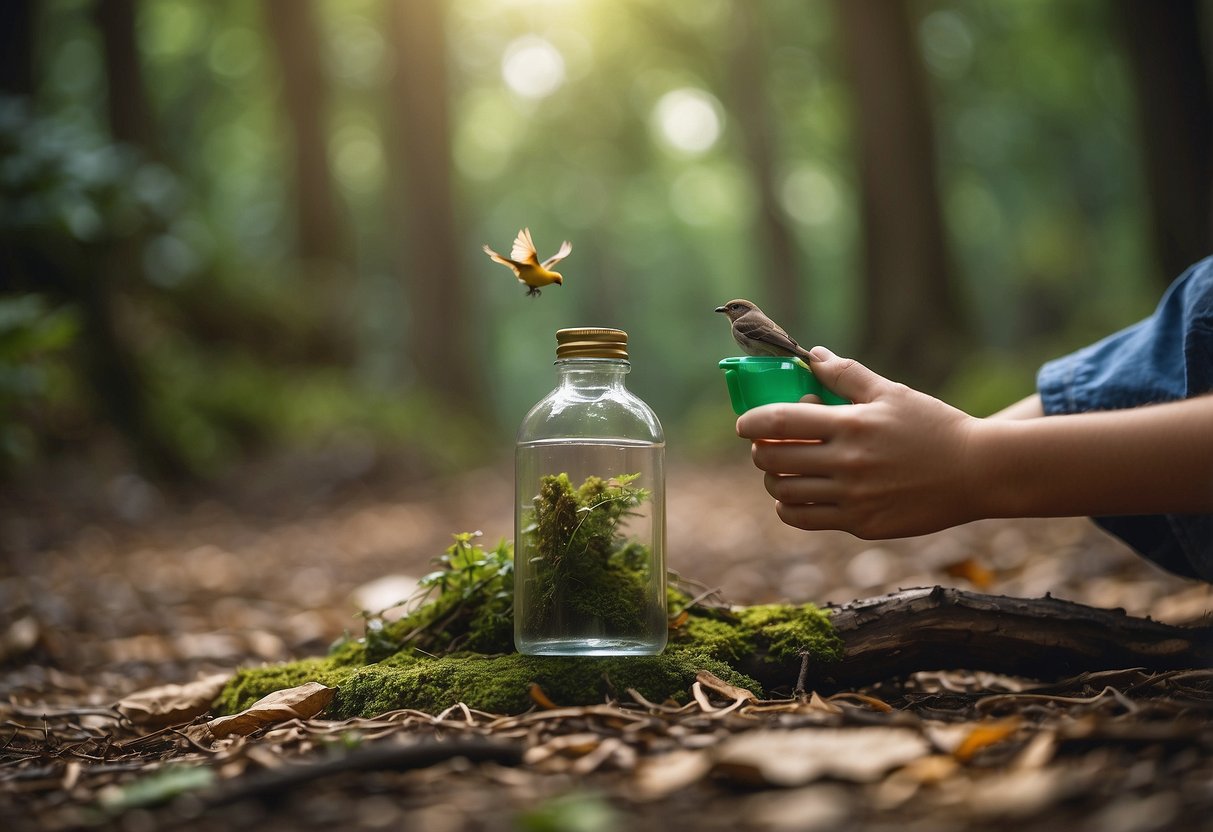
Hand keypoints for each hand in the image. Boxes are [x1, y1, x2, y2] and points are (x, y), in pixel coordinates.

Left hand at [736, 347, 980, 537]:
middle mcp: (847, 464)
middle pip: (774, 461)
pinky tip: (797, 497)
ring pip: (785, 494)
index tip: (744, 424)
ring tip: (782, 471)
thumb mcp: (891, 393)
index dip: (752, 422)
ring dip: (774, 481)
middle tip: (766, 447)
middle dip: (761, 452)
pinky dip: (790, 509)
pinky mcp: (862, 524)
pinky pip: (805, 520)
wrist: (977, 473)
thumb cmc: (934, 427)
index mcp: (851, 426)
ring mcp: (853, 498)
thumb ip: (847, 375)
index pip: (779, 423)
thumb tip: (814, 355)